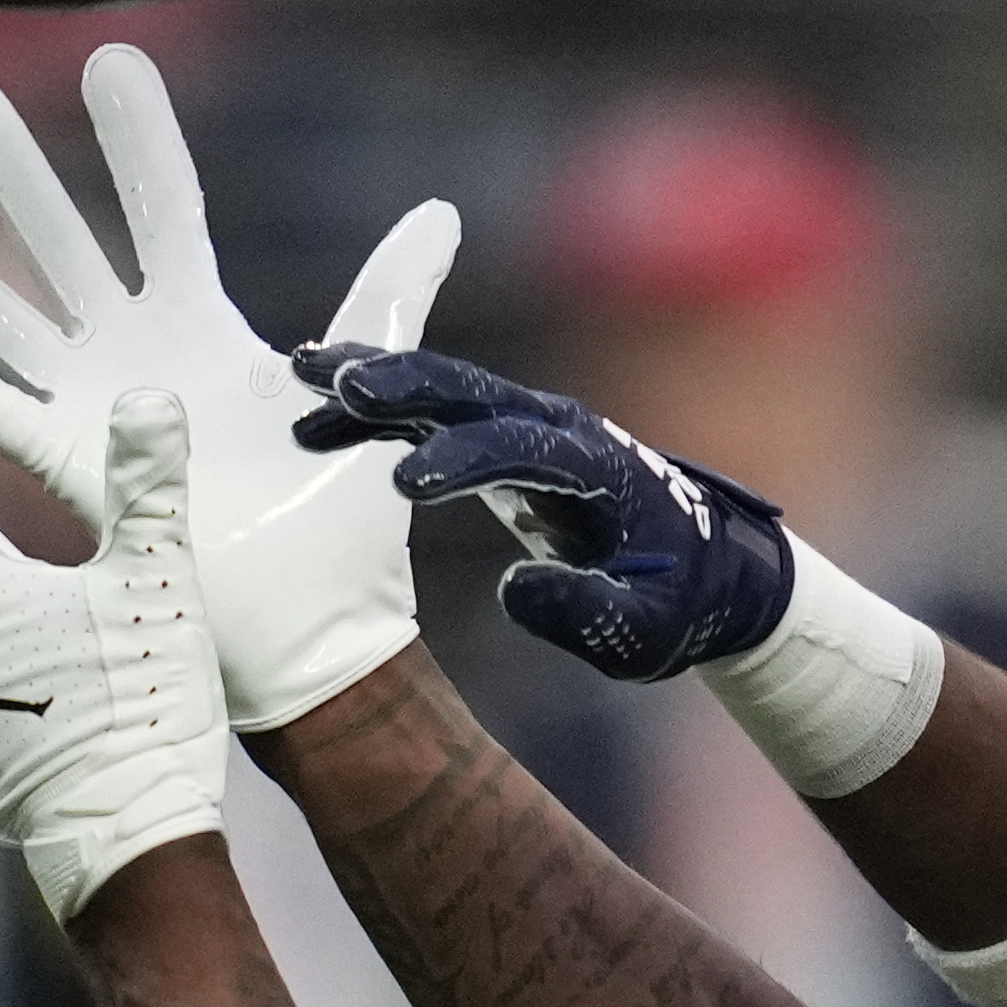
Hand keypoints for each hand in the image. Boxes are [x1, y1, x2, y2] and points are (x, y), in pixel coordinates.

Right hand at [0, 45, 455, 731]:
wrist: (323, 635)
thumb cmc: (348, 526)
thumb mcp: (378, 388)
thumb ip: (393, 294)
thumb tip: (441, 210)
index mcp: (203, 328)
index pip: (162, 209)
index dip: (136, 139)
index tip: (109, 60)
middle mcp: (133, 355)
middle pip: (58, 239)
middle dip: (6, 165)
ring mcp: (91, 411)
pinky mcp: (71, 474)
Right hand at [291, 343, 797, 681]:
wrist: (704, 569)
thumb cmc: (675, 604)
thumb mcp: (642, 631)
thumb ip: (586, 612)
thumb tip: (515, 589)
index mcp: (600, 470)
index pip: (528, 451)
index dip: (468, 460)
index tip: (404, 483)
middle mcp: (562, 430)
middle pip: (478, 394)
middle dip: (409, 384)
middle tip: (336, 381)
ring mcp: (528, 426)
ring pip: (446, 389)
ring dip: (377, 380)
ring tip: (302, 375)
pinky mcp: (501, 438)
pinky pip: (433, 411)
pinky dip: (378, 408)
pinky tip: (316, 409)